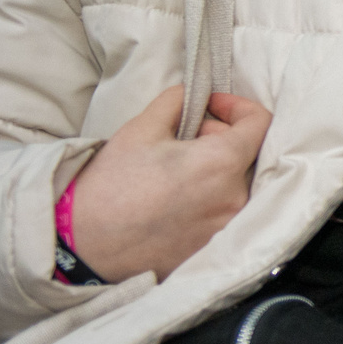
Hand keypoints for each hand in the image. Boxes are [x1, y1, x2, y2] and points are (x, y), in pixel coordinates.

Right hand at [66, 87, 271, 280]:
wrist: (83, 243)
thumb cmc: (110, 182)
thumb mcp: (143, 127)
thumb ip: (178, 101)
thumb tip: (195, 96)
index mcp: (222, 163)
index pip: (260, 123)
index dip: (238, 106)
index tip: (211, 104)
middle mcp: (235, 198)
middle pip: (247, 154)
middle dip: (221, 135)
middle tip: (184, 134)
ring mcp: (225, 227)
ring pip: (236, 183)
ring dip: (215, 167)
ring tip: (177, 166)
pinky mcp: (212, 247)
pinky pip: (223, 211)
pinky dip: (209, 195)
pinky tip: (176, 195)